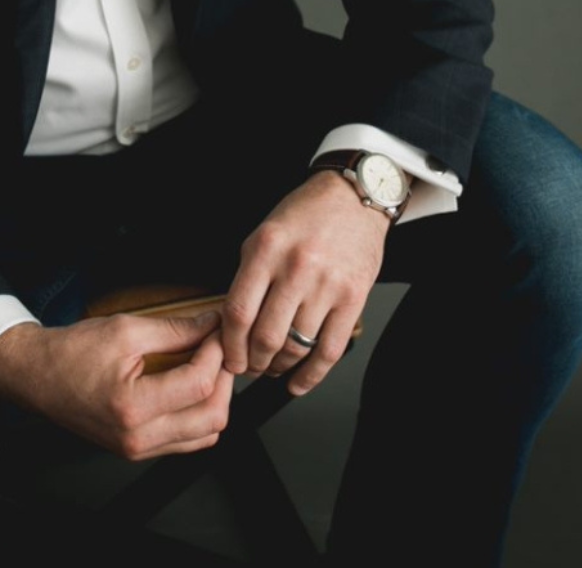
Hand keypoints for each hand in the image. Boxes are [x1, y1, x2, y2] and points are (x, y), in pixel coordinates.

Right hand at [0, 311, 233, 459]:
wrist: (38, 376)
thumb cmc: (72, 352)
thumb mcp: (125, 330)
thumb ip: (174, 330)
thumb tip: (210, 325)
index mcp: (133, 406)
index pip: (199, 385)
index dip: (215, 353)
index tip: (216, 331)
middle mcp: (138, 437)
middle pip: (212, 418)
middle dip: (224, 379)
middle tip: (219, 348)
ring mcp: (139, 449)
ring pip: (205, 435)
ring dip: (215, 399)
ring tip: (208, 366)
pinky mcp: (139, 450)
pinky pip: (186, 441)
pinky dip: (198, 414)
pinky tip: (191, 386)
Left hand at [221, 171, 388, 394]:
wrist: (352, 199)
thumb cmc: (304, 215)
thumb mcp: (263, 234)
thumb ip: (248, 275)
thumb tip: (232, 324)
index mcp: (266, 249)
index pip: (238, 311)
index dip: (229, 345)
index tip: (227, 358)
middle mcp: (296, 267)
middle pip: (266, 336)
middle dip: (252, 362)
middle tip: (248, 368)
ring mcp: (327, 285)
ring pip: (296, 346)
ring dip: (278, 368)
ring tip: (271, 369)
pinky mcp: (353, 299)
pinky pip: (330, 350)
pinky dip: (311, 375)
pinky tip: (297, 382)